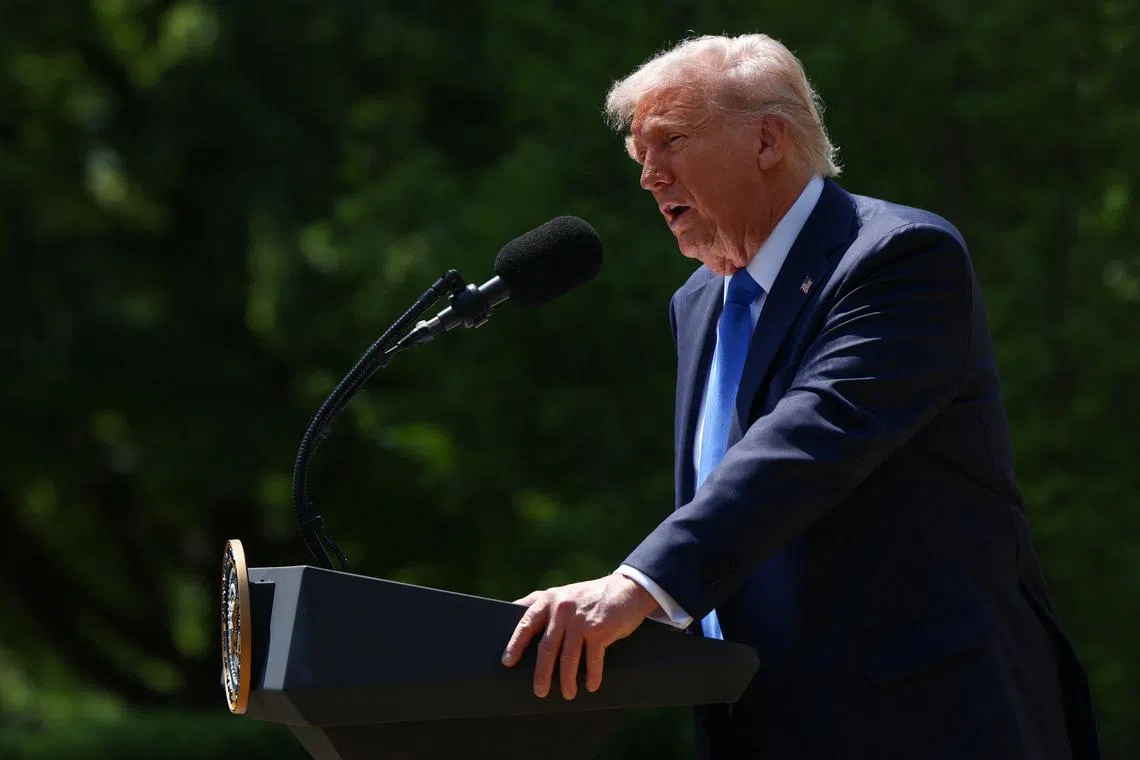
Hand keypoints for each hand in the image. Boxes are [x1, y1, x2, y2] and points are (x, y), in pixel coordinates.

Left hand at [501, 573, 660, 699]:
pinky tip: (591, 686)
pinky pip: (592, 659)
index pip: (526, 623)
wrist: (627, 589)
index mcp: (549, 599)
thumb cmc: (591, 596)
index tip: (507, 662)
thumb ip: (545, 604)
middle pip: (547, 647)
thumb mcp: (565, 594)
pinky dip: (592, 676)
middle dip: (542, 673)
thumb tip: (518, 621)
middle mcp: (562, 609)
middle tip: (540, 691)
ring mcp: (580, 620)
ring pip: (568, 658)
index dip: (515, 643)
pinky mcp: (599, 630)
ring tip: (567, 694)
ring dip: (567, 680)